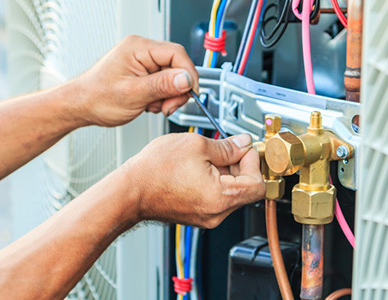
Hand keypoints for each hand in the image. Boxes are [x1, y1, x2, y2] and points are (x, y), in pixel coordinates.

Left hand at [73, 35, 198, 126]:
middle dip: (176, 90)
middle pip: (177, 66)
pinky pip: (165, 84)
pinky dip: (162, 97)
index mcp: (139, 48)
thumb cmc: (97, 97)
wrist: (81, 106)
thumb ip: (162, 85)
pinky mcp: (145, 74)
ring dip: (168, 96)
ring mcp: (144, 62)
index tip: (188, 93)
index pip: (177, 54)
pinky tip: (149, 103)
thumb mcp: (133, 94)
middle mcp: (142, 51)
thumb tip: (186, 79)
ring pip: (173, 78)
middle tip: (167, 106)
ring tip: (152, 106)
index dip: (187, 75)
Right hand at [122, 133, 265, 227]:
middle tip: (227, 148)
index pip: (257, 183)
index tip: (244, 148)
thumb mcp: (197, 145)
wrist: (129, 191)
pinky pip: (217, 197)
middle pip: (247, 188)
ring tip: (206, 157)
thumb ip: (228, 146)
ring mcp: (207, 217)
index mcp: (221, 198)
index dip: (253, 161)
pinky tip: (199, 168)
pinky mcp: (198, 215)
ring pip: (232, 192)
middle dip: (240, 165)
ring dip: (226, 172)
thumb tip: (243, 143)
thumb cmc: (155, 171)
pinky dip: (215, 181)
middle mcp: (217, 213)